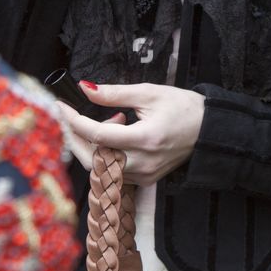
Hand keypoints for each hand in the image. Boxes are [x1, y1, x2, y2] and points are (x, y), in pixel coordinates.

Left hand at [56, 82, 205, 182]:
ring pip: (101, 167)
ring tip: (112, 120)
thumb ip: (114, 94)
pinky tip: (120, 133)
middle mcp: (142, 163)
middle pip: (92, 158)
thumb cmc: (184, 108)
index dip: (74, 121)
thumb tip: (86, 89)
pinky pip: (114, 170)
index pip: (98, 135)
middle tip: (69, 116)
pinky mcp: (144, 180)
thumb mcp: (149, 93)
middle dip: (74, 137)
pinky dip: (107, 152)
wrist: (209, 131)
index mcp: (145, 139)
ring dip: (93, 144)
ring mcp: (143, 175)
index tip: (61, 106)